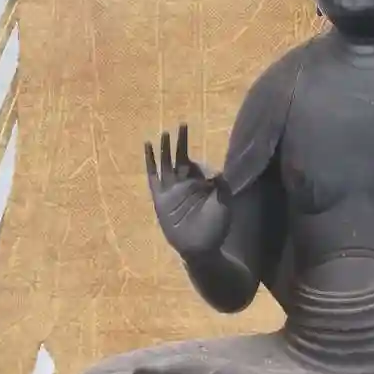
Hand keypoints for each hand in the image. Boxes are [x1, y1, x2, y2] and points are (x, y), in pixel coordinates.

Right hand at [145, 124, 232, 261]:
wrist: (201, 248)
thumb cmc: (215, 228)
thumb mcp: (224, 205)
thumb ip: (222, 187)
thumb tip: (217, 171)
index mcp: (200, 184)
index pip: (197, 164)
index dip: (201, 163)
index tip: (208, 168)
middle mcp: (184, 184)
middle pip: (180, 158)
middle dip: (181, 142)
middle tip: (183, 125)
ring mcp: (171, 191)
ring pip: (166, 164)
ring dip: (166, 149)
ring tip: (166, 133)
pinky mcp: (160, 199)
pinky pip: (153, 177)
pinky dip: (150, 162)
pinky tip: (148, 147)